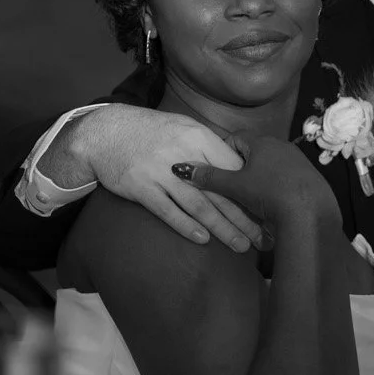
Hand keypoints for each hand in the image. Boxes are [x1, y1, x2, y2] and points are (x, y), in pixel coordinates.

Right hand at [56, 108, 264, 250]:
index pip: (233, 168)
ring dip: (222, 228)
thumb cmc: (150, 131)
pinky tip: (203, 239)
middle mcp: (183, 155)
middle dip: (244, 217)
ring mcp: (162, 173)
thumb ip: (209, 147)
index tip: (267, 210)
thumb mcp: (184, 128)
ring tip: (240, 245)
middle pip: (221, 191)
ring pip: (199, 205)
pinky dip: (186, 226)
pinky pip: (168, 211)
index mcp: (198, 138)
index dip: (251, 191)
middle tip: (261, 238)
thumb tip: (237, 167)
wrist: (107, 132)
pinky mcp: (142, 188)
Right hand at [176, 135, 337, 238]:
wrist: (311, 212)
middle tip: (231, 187)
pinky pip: (286, 176)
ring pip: (270, 165)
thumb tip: (182, 169)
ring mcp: (297, 160)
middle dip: (241, 168)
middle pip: (253, 152)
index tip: (216, 169)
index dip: (222, 151)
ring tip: (250, 198)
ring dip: (259, 178)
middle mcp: (281, 145)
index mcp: (262, 142)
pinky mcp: (309, 176)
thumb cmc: (269, 193)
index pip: (235, 138)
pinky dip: (276, 186)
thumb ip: (210, 178)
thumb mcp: (236, 187)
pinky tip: (272, 203)